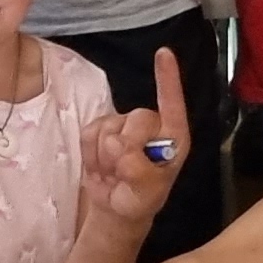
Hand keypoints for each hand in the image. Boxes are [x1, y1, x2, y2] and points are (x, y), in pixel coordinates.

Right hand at [79, 48, 191, 222]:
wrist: (115, 208)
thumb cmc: (140, 199)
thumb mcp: (147, 194)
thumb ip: (140, 172)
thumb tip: (120, 146)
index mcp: (172, 137)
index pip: (172, 103)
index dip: (168, 79)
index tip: (163, 54)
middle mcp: (151, 126)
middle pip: (137, 119)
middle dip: (128, 147)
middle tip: (124, 172)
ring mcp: (123, 126)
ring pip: (110, 127)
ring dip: (107, 157)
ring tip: (114, 173)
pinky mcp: (99, 130)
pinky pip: (89, 133)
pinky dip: (91, 155)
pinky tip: (100, 167)